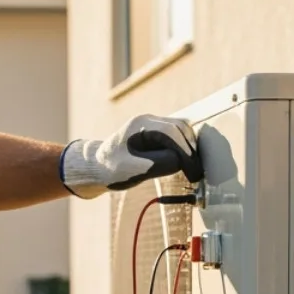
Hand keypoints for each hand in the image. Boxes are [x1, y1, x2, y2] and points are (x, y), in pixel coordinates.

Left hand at [60, 115, 202, 199]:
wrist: (96, 168)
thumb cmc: (111, 169)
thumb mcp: (133, 170)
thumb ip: (158, 164)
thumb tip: (181, 161)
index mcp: (141, 124)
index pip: (172, 132)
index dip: (186, 151)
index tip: (193, 170)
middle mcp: (148, 121)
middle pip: (180, 128)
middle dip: (191, 149)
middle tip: (196, 172)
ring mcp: (153, 127)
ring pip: (181, 131)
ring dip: (189, 148)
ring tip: (193, 169)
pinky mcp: (156, 136)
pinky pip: (176, 138)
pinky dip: (184, 149)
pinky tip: (187, 164)